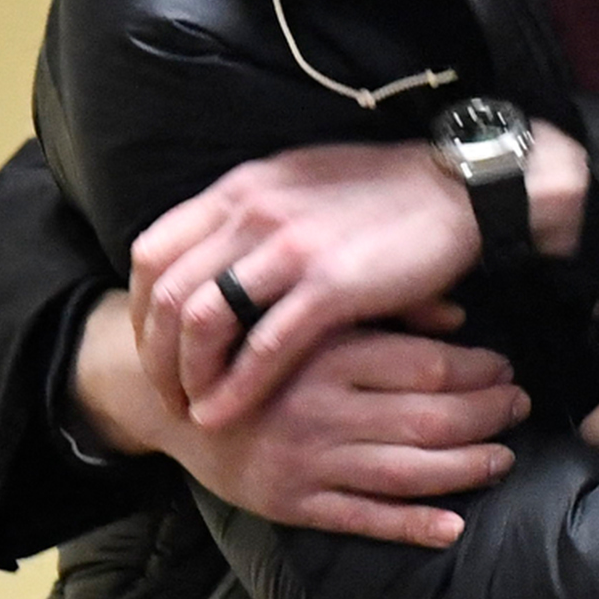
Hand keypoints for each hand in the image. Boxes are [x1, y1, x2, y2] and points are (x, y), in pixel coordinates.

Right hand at [73, 290, 523, 545]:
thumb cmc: (250, 346)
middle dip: (485, 415)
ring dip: (465, 468)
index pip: (424, 366)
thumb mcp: (305, 315)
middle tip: (517, 405)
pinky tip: (453, 525)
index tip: (504, 366)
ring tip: (502, 456)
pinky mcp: (291, 504)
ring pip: (406, 473)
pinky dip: (412, 526)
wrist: (168, 400)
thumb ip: (377, 313)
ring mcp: (305, 462)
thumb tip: (456, 312)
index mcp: (322, 354)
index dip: (476, 370)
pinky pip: (362, 521)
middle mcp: (317, 410)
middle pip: (428, 419)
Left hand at [125, 128, 590, 425]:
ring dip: (186, 374)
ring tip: (191, 407)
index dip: (140, 308)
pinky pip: (261, 347)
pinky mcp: (330, 286)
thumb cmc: (383, 193)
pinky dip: (233, 388)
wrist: (457, 188)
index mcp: (241, 188)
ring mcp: (288, 248)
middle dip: (155, 353)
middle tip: (164, 390)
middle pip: (166, 292)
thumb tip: (212, 250)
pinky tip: (222, 414)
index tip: (151, 344)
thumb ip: (251, 213)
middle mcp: (252, 212)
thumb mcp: (299, 184)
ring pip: (203, 320)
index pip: (152, 250)